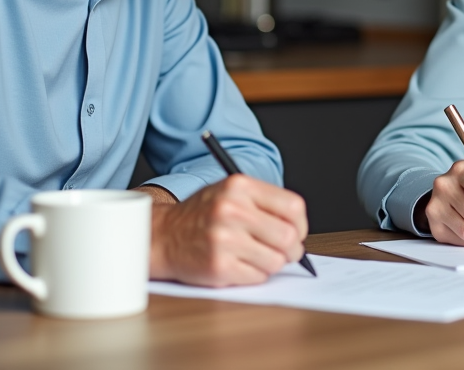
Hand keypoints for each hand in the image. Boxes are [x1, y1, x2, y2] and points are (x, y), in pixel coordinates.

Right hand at [147, 174, 308, 286]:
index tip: (297, 232)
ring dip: (271, 263)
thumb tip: (299, 228)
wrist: (163, 236)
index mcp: (239, 186)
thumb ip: (264, 203)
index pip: (293, 206)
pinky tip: (238, 265)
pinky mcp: (219, 266)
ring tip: (254, 256)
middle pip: (288, 237)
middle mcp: (231, 210)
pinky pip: (258, 277)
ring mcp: (224, 239)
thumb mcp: (230, 193)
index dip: (301, 224)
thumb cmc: (202, 215)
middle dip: (292, 250)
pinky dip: (254, 275)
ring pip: (276, 261)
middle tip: (285, 252)